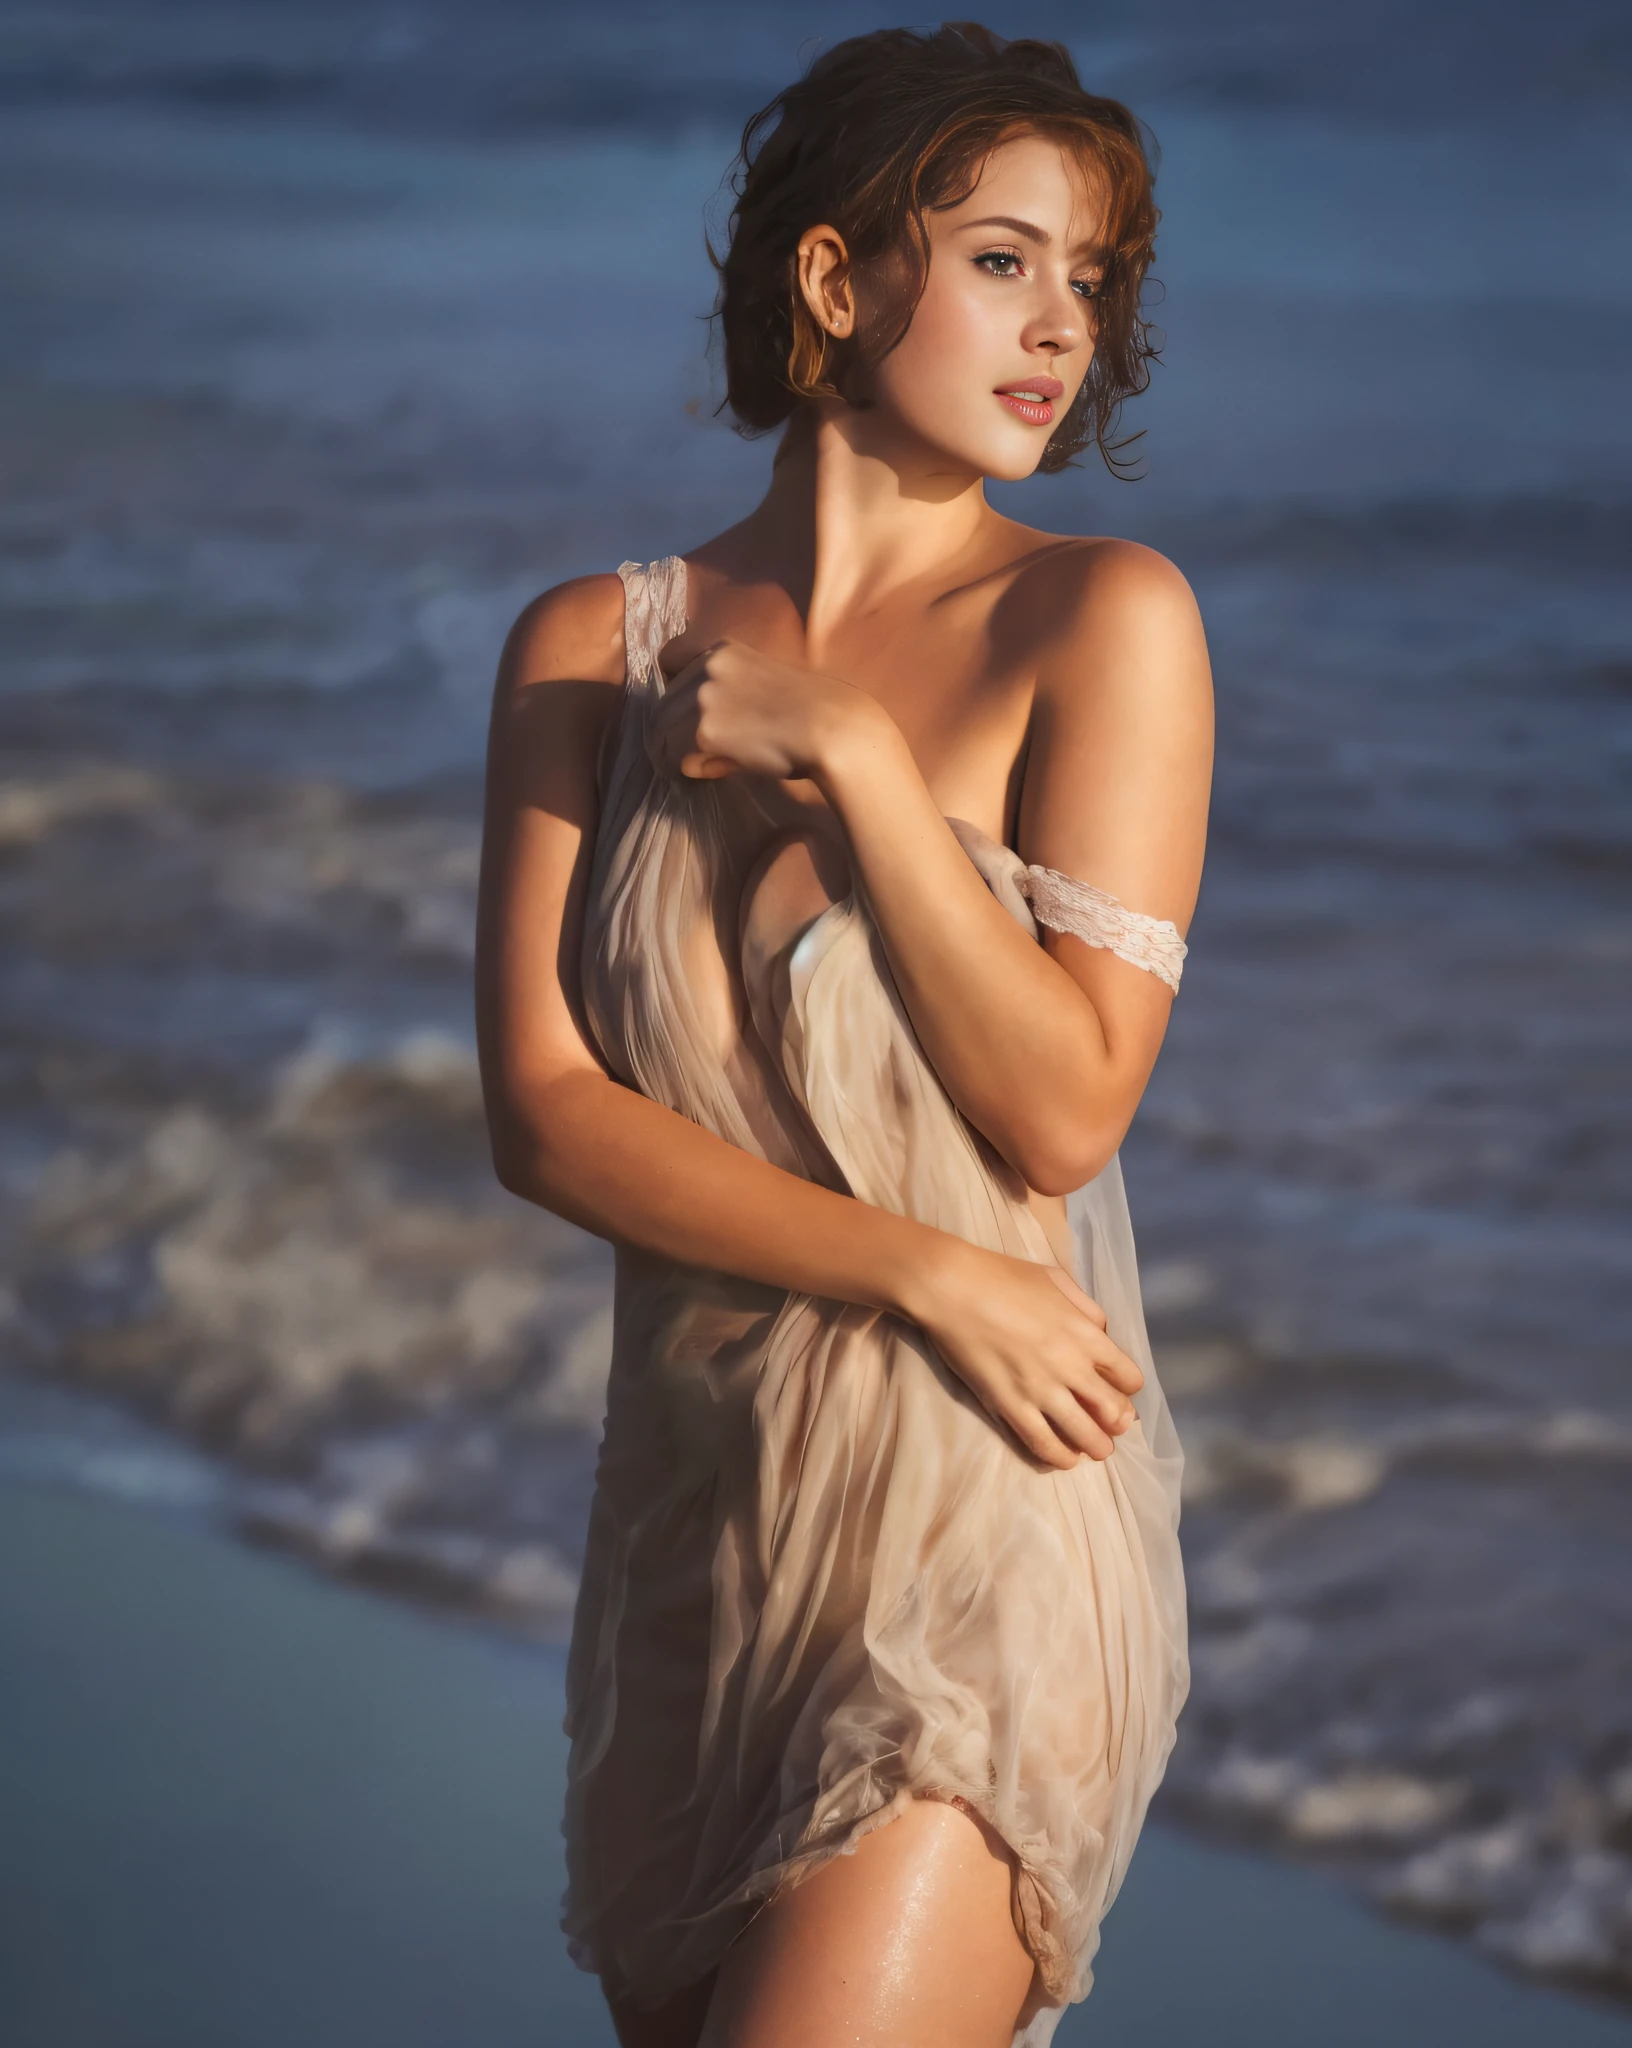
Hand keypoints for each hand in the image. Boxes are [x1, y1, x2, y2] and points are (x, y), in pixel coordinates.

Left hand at [644, 638, 875, 783]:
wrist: (833, 729)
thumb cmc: (815, 711)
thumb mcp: (767, 691)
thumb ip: (728, 708)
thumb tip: (694, 756)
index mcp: (724, 651)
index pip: (670, 659)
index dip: (673, 686)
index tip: (684, 708)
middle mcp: (707, 668)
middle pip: (664, 703)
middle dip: (674, 728)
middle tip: (692, 750)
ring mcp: (703, 699)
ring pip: (664, 732)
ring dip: (678, 751)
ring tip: (703, 764)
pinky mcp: (705, 732)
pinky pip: (680, 757)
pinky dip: (692, 767)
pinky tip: (714, 771)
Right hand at [905, 1242, 1144, 1468]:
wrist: (952, 1288)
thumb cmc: (1001, 1276)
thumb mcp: (1056, 1279)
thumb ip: (1085, 1307)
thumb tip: (1101, 1332)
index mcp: (1086, 1334)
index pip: (1128, 1377)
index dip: (1126, 1388)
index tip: (1118, 1391)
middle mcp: (1072, 1366)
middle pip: (1113, 1411)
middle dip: (1116, 1422)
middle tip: (1109, 1425)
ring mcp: (1041, 1390)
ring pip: (1085, 1435)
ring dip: (1096, 1447)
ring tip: (1095, 1450)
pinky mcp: (1011, 1407)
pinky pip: (1044, 1444)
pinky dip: (1060, 1457)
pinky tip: (1064, 1459)